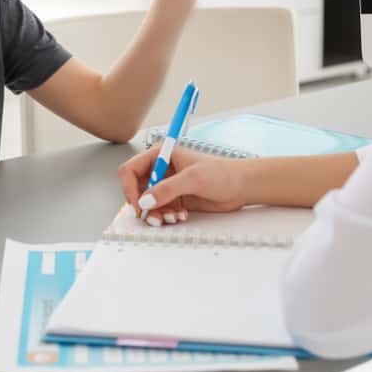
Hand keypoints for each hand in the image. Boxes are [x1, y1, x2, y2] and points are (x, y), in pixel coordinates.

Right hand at [117, 144, 246, 224]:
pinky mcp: (175, 199)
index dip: (129, 188)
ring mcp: (168, 185)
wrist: (242, 187)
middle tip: (154, 216)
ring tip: (172, 217)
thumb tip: (145, 201)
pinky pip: (160, 211)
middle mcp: (161, 169)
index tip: (138, 204)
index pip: (131, 170)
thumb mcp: (193, 179)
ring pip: (147, 203)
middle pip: (136, 189)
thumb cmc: (223, 173)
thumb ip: (167, 189)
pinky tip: (180, 215)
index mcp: (161, 155)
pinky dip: (166, 217)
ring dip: (156, 214)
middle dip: (144, 205)